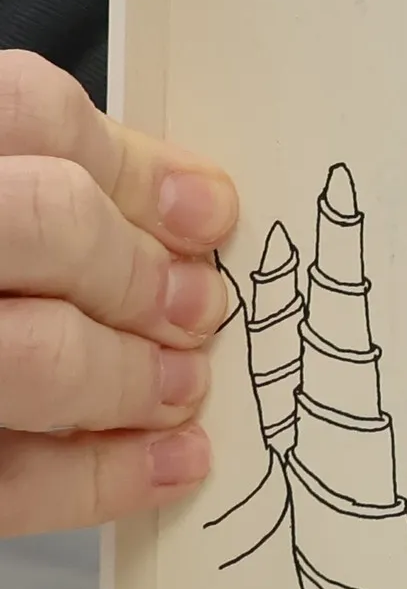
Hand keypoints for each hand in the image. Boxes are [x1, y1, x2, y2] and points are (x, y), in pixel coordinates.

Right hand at [0, 52, 237, 535]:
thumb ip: (53, 180)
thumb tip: (189, 205)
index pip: (29, 112)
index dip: (135, 169)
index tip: (205, 216)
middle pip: (49, 222)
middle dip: (143, 275)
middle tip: (196, 311)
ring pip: (35, 354)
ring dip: (132, 377)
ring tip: (179, 388)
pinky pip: (9, 476)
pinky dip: (104, 475)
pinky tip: (168, 462)